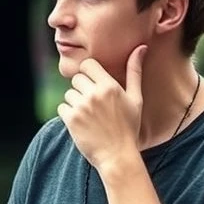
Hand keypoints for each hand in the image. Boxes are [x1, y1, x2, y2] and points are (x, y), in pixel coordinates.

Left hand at [57, 45, 147, 170]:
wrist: (118, 156)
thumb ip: (134, 71)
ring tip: (90, 116)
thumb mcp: (136, 99)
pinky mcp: (71, 119)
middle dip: (83, 89)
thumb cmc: (129, 127)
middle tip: (95, 105)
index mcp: (110, 86)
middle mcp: (94, 94)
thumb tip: (141, 47)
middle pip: (77, 79)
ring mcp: (81, 107)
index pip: (88, 65)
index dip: (89, 73)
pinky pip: (62, 107)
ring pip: (69, 94)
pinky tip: (83, 124)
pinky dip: (69, 115)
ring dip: (76, 103)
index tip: (95, 84)